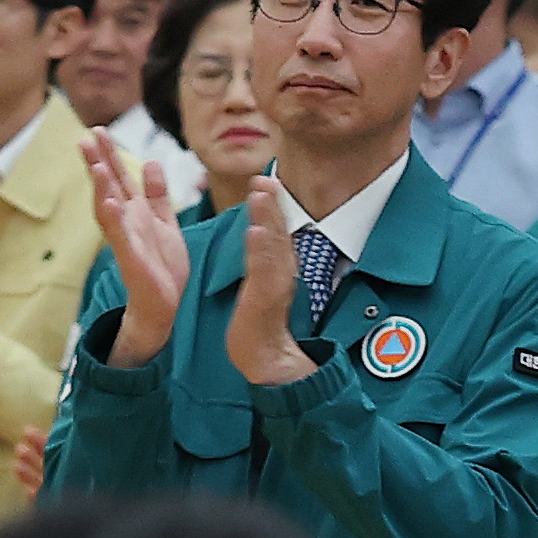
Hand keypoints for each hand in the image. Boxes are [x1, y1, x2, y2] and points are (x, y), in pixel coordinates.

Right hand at [88, 135, 193, 364]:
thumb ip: (156, 194)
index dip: (110, 155)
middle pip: (109, 188)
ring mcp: (126, 240)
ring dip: (101, 188)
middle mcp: (126, 222)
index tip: (99, 130)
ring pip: (109, 209)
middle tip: (85, 138)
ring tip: (95, 166)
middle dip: (98, 163)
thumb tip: (151, 162)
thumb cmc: (162, 265)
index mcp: (135, 212)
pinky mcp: (131, 259)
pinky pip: (120, 237)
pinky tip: (109, 203)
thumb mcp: (164, 222)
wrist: (164, 304)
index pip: (119, 178)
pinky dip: (114, 221)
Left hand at [221, 173, 310, 385]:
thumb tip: (261, 235)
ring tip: (261, 195)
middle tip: (266, 178)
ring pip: (273, 247)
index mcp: (279, 268)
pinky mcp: (264, 301)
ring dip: (268, 218)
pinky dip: (261, 251)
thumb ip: (264, 260)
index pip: (276, 231)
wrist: (265, 359)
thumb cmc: (260, 322)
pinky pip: (263, 272)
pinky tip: (256, 232)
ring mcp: (275, 286)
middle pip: (278, 232)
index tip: (265, 181)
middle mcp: (281, 273)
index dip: (272, 206)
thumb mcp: (263, 285)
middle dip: (272, 204)